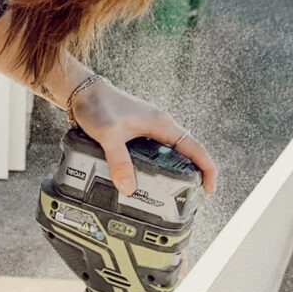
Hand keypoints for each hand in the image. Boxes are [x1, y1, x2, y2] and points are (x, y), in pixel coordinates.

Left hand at [69, 78, 217, 196]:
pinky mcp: (136, 136)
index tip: (209, 188)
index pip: (195, 148)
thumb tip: (129, 188)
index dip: (207, 168)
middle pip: (185, 154)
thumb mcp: (109, 135)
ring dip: (171, 174)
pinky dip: (153, 170)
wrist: (83, 92)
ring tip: (167, 195)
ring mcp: (148, 132)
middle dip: (191, 175)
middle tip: (187, 198)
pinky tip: (143, 182)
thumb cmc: (99, 105)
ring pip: (168, 156)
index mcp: (162, 124)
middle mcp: (159, 127)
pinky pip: (152, 156)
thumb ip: (119, 161)